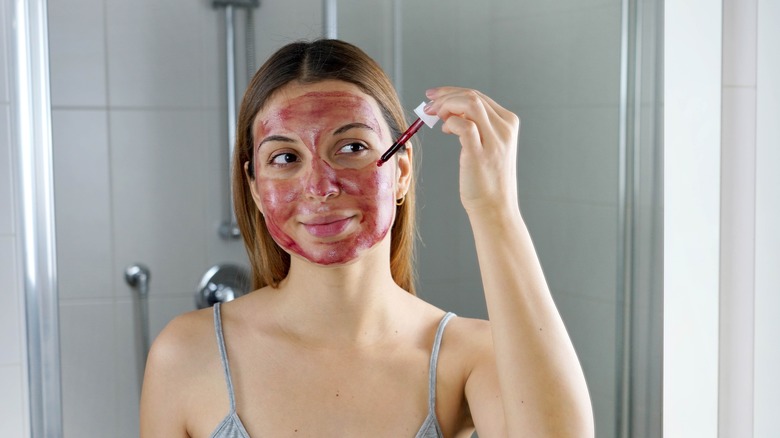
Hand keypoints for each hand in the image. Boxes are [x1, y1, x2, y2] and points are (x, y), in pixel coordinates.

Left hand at [424, 87, 520, 215]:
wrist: (495, 208)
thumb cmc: (487, 180)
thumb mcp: (487, 146)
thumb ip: (476, 126)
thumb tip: (451, 111)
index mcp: (508, 123)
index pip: (478, 96)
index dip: (452, 92)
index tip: (434, 97)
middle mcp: (504, 129)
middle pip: (472, 96)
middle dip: (445, 96)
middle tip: (427, 106)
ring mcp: (494, 141)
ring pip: (469, 104)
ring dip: (445, 105)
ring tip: (432, 115)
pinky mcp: (480, 154)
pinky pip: (463, 125)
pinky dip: (450, 123)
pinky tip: (444, 131)